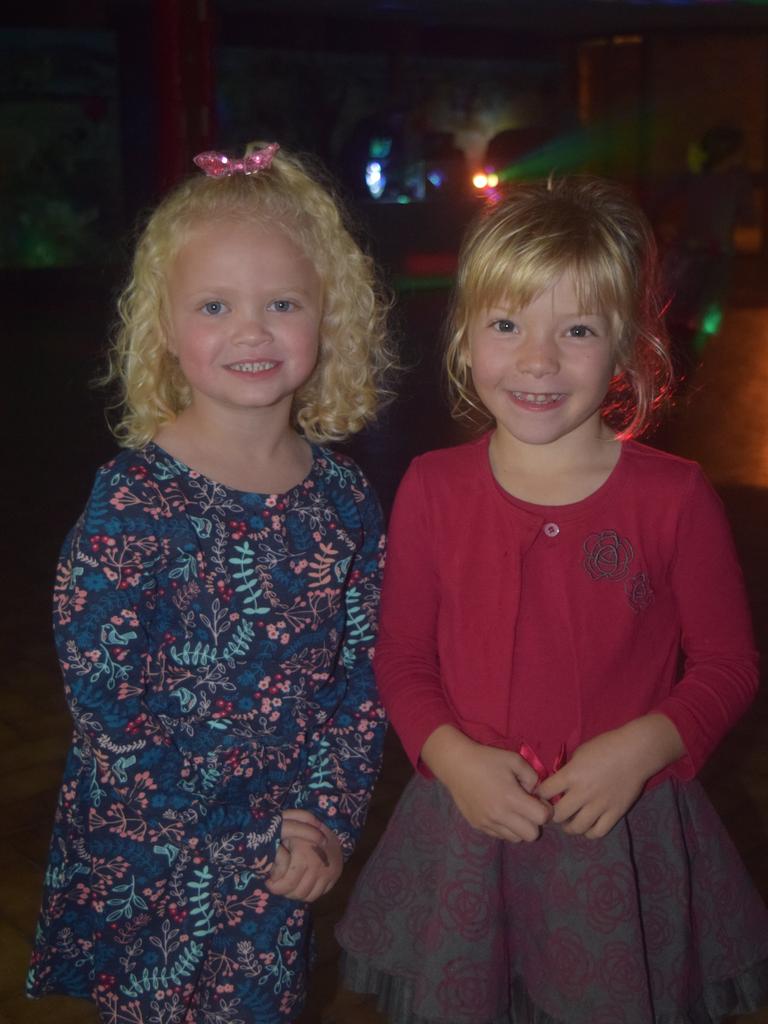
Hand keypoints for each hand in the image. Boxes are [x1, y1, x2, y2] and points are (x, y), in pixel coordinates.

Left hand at [266, 809, 342, 901]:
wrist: (329, 830)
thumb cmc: (302, 832)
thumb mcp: (287, 834)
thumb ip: (276, 851)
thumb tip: (263, 868)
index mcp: (303, 855)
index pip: (288, 883)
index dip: (275, 887)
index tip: (269, 882)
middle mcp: (317, 865)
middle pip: (297, 892)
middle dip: (285, 893)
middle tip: (278, 886)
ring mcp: (327, 872)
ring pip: (307, 896)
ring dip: (295, 895)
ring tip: (288, 887)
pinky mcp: (334, 877)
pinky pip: (318, 894)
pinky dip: (308, 894)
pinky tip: (301, 885)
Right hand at [421, 725, 551, 841]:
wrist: (456, 764)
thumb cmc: (486, 759)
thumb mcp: (514, 760)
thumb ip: (532, 776)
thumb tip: (535, 793)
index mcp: (511, 798)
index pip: (541, 818)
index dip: (546, 809)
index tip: (539, 800)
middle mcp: (500, 815)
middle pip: (531, 835)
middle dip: (534, 822)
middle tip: (528, 808)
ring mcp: (487, 823)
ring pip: (515, 839)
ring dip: (519, 827)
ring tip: (513, 810)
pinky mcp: (478, 826)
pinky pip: (500, 835)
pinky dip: (504, 827)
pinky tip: (499, 811)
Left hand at [537, 714, 684, 838]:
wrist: (636, 752)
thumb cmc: (606, 746)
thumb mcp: (580, 752)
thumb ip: (568, 769)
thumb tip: (559, 783)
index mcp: (572, 775)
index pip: (545, 792)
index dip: (540, 794)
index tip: (541, 795)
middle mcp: (583, 793)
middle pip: (558, 815)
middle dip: (552, 814)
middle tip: (554, 811)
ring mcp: (600, 805)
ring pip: (577, 828)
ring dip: (569, 827)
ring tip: (568, 822)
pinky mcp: (615, 813)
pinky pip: (598, 832)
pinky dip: (589, 832)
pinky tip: (587, 826)